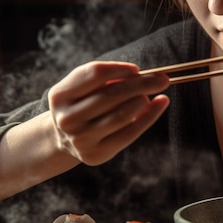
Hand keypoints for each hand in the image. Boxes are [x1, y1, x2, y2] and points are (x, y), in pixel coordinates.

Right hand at [48, 61, 169, 164]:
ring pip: (121, 115)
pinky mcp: (96, 154)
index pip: (95, 74)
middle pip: (111, 95)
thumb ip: (107, 79)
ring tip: (154, 93)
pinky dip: (150, 116)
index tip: (136, 69)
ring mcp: (81, 139)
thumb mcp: (84, 87)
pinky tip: (161, 103)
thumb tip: (143, 76)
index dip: (119, 69)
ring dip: (143, 100)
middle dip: (141, 84)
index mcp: (60, 95)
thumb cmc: (82, 104)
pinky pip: (130, 133)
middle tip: (163, 78)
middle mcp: (67, 119)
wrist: (64, 138)